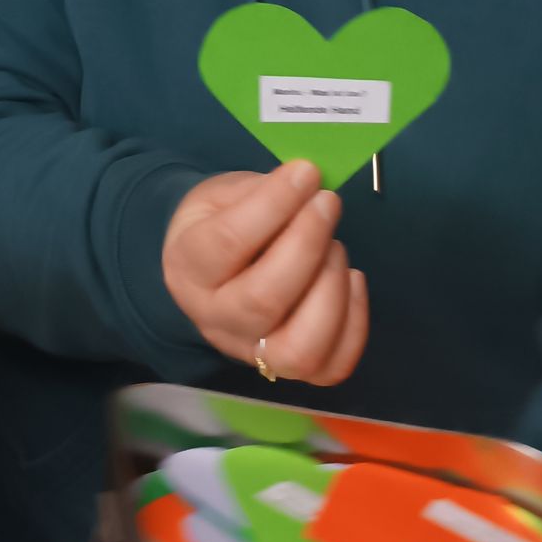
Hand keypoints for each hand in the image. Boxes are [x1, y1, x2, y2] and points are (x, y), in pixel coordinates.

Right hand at [162, 160, 367, 385]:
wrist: (205, 269)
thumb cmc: (215, 222)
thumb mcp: (220, 194)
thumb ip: (260, 192)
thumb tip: (309, 184)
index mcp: (188, 266)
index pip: (228, 242)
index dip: (273, 205)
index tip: (306, 173)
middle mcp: (215, 319)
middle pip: (264, 300)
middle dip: (307, 245)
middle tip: (327, 203)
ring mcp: (252, 353)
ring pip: (299, 349)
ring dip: (330, 291)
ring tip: (336, 247)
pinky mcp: (290, 369)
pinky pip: (331, 367)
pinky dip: (354, 323)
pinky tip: (350, 278)